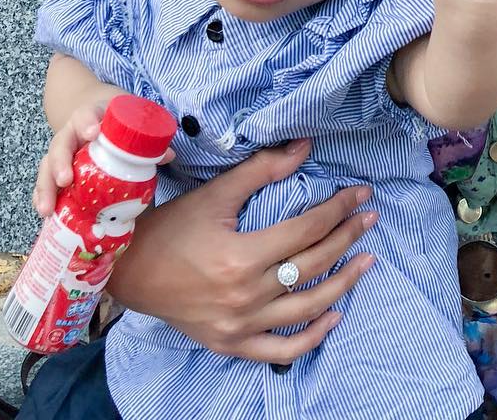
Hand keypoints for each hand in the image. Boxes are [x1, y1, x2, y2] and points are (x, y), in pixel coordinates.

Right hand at [32, 99, 174, 216]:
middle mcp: (72, 132)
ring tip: (47, 209)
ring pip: (48, 165)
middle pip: (61, 144)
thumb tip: (169, 155)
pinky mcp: (58, 166)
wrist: (94, 106)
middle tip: (66, 180)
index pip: (86, 113)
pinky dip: (42, 195)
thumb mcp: (131, 115)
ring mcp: (63, 150)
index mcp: (91, 113)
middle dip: (60, 162)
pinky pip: (46, 180)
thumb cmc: (115, 115)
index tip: (92, 132)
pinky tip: (45, 213)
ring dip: (46, 187)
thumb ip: (148, 134)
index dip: (87, 121)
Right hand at [109, 139, 378, 362]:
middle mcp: (245, 296)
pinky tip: (333, 316)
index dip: (338, 209)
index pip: (307, 230)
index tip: (360, 194)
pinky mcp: (231, 344)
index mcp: (241, 256)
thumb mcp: (215, 193)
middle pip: (312, 265)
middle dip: (347, 238)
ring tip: (366, 261)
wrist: (128, 270)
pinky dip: (311, 337)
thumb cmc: (171, 227)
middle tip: (369, 218)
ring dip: (343, 284)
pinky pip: (281, 350)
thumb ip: (262, 170)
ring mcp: (240, 326)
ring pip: (306, 308)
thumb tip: (304, 146)